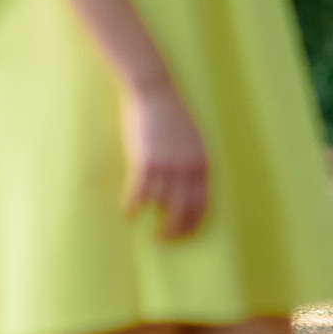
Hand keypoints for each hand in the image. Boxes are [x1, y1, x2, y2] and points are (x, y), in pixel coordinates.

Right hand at [121, 74, 208, 239]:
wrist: (155, 91)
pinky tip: (128, 214)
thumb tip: (189, 191)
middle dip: (174, 231)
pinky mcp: (145, 160)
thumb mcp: (194, 141)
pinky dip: (132, 207)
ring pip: (160, 205)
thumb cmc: (173, 116)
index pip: (203, 204)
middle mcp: (188, 166)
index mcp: (204, 162)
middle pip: (183, 210)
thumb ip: (194, 164)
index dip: (193, 225)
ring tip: (149, 231)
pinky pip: (139, 193)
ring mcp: (167, 164)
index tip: (184, 236)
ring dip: (154, 221)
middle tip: (164, 242)